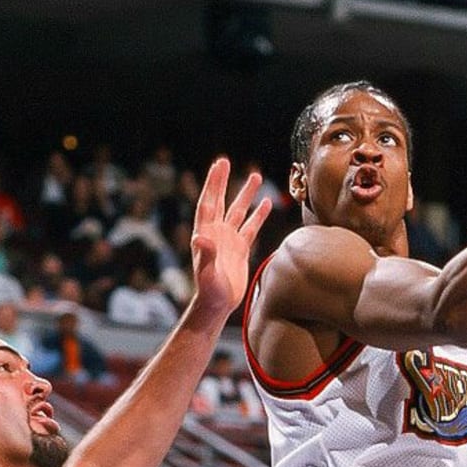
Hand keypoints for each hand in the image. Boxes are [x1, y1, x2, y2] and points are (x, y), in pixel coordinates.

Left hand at [184, 158, 273, 334]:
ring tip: (256, 176)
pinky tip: (266, 204)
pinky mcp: (240, 248)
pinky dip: (258, 215)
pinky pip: (250, 227)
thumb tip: (200, 237)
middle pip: (221, 201)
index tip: (219, 165)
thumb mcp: (207, 273)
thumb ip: (206, 254)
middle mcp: (216, 232)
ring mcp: (228, 239)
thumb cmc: (210, 291)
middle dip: (223, 181)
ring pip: (238, 211)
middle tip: (225, 161)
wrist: (218, 305)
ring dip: (246, 194)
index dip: (213, 184)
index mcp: (206, 233)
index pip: (209, 202)